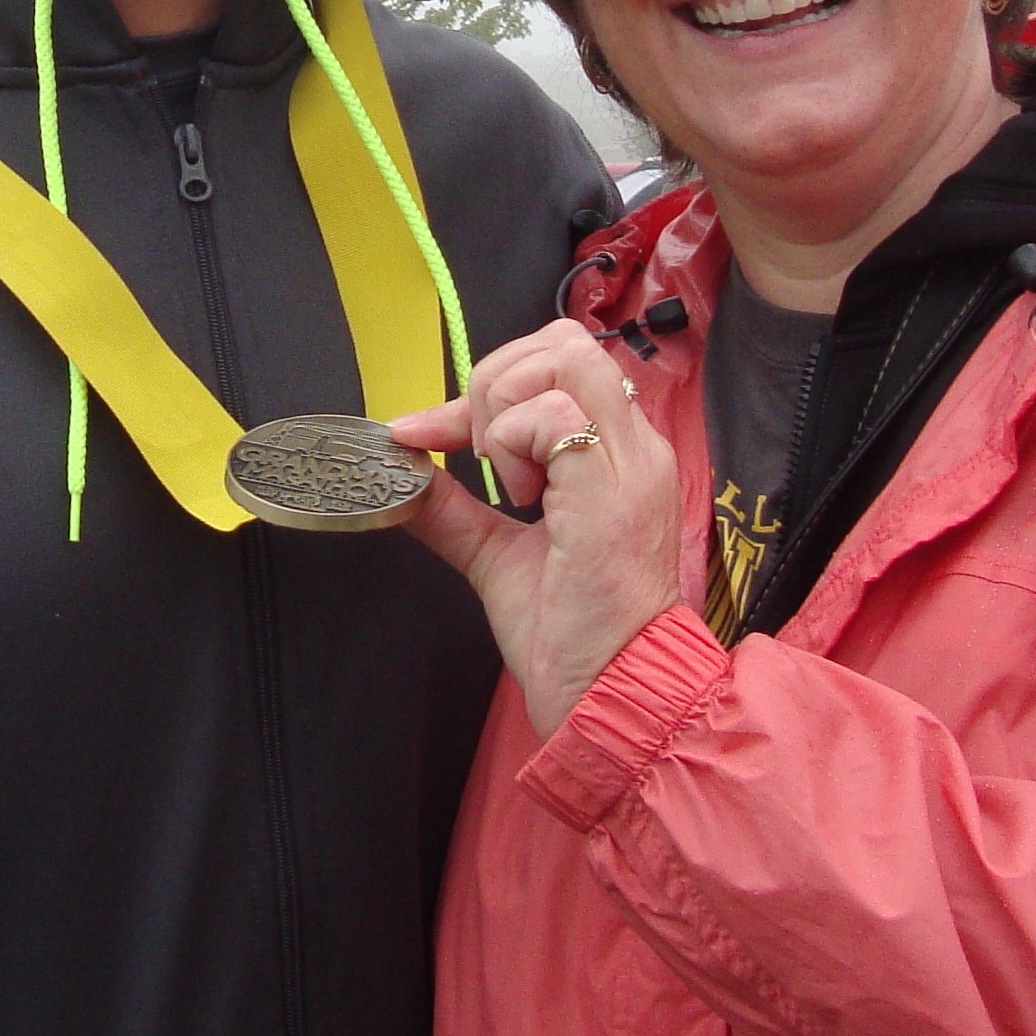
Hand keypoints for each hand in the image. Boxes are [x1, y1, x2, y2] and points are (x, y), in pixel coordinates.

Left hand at [388, 320, 680, 736]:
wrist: (610, 694)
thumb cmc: (572, 637)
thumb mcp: (497, 556)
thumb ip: (454, 510)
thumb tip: (401, 475)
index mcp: (615, 457)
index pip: (558, 363)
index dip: (484, 387)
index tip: (425, 434)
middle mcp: (634, 448)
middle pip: (564, 342)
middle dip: (495, 381)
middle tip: (476, 451)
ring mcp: (630, 462)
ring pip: (562, 358)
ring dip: (506, 408)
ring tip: (506, 476)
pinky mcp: (613, 487)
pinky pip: (552, 414)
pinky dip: (511, 444)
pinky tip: (522, 499)